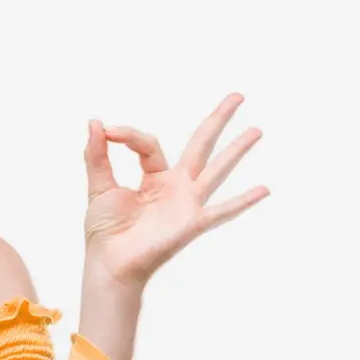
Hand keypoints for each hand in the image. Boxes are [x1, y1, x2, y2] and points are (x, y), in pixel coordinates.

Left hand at [81, 92, 268, 284]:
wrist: (110, 263)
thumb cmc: (105, 231)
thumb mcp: (99, 186)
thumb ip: (97, 155)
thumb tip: (95, 122)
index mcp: (154, 177)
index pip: (149, 144)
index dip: (129, 135)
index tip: (108, 132)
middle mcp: (176, 186)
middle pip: (201, 145)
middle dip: (218, 120)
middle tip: (237, 96)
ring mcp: (187, 203)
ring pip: (217, 170)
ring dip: (237, 150)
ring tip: (257, 130)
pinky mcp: (192, 222)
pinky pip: (222, 211)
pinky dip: (242, 201)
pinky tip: (264, 190)